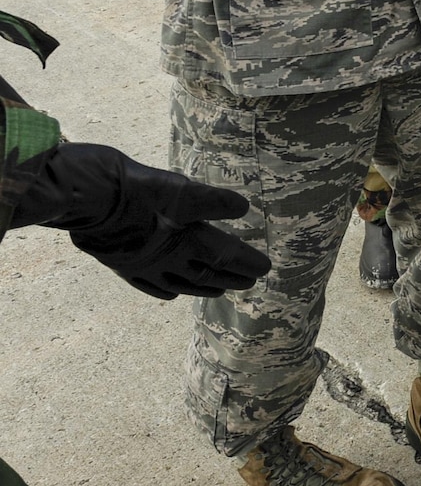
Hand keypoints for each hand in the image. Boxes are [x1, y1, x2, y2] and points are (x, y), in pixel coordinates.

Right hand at [12, 142, 272, 299]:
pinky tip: (170, 295)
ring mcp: (143, 264)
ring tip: (219, 290)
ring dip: (202, 287)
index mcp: (186, 241)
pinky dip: (164, 290)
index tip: (266, 269)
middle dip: (230, 277)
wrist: (89, 196)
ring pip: (180, 283)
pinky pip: (148, 285)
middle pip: (206, 273)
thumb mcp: (184, 190)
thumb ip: (214, 202)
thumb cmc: (138, 190)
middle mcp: (167, 260)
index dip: (246, 262)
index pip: (225, 256)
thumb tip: (243, 209)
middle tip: (250, 283)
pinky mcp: (120, 262)